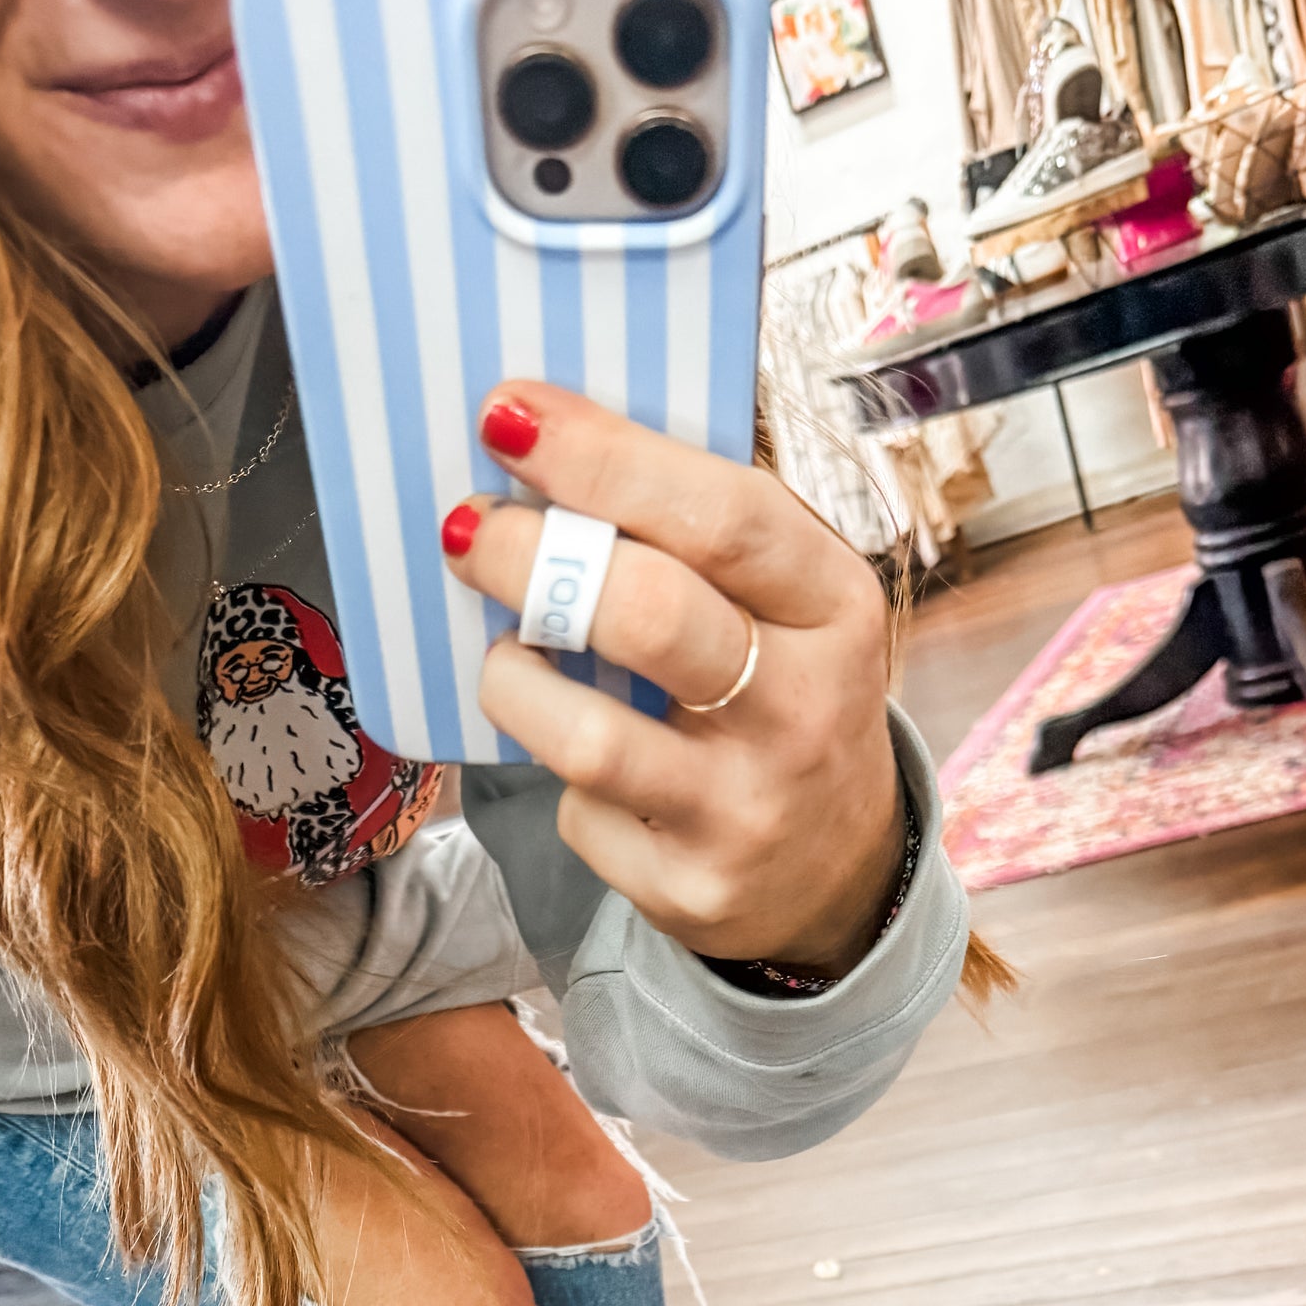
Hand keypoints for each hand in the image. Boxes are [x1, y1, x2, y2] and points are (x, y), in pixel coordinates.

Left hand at [439, 383, 903, 977]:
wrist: (836, 871)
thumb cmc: (783, 695)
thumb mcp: (789, 605)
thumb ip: (700, 535)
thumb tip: (549, 447)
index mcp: (833, 608)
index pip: (721, 516)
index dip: (604, 458)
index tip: (511, 415)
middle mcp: (803, 711)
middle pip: (649, 615)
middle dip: (531, 558)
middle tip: (469, 531)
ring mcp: (746, 812)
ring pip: (590, 737)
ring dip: (516, 679)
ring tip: (505, 656)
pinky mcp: (690, 890)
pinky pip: (583, 818)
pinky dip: (561, 778)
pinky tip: (581, 759)